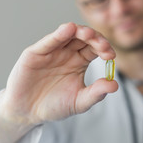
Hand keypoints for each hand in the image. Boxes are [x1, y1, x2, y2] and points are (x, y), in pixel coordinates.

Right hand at [0, 22, 117, 125]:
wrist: (28, 113)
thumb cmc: (54, 106)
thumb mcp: (79, 102)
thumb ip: (96, 93)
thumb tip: (115, 85)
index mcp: (80, 61)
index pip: (95, 48)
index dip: (104, 48)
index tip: (110, 55)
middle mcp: (67, 52)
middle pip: (84, 38)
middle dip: (95, 38)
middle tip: (103, 45)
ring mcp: (52, 51)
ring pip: (68, 35)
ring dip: (79, 31)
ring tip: (88, 34)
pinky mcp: (36, 53)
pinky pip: (49, 41)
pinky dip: (58, 34)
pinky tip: (68, 29)